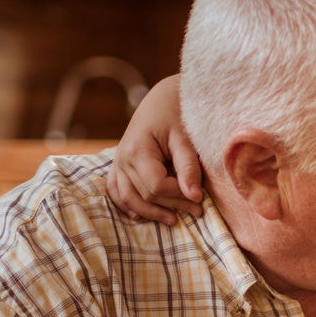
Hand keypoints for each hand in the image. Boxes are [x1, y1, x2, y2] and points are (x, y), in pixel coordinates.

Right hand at [104, 75, 206, 224]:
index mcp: (137, 150)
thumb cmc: (176, 112)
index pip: (155, 187)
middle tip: (198, 211)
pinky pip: (115, 190)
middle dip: (171, 205)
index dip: (178, 196)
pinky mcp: (118, 164)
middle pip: (144, 195)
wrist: (162, 97)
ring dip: (149, 212)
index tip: (200, 198)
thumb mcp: (185, 137)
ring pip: (127, 198)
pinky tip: (139, 215)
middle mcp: (122, 158)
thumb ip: (188, 166)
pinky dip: (126, 204)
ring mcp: (117, 162)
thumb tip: (194, 197)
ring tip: (173, 219)